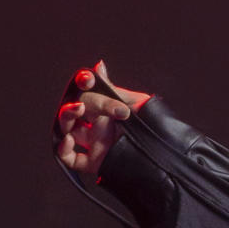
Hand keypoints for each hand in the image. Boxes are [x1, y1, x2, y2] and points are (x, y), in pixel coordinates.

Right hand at [54, 60, 150, 180]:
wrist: (166, 155)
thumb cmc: (154, 127)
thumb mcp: (137, 104)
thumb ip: (114, 90)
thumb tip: (98, 66)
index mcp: (108, 108)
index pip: (88, 92)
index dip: (83, 84)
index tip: (87, 79)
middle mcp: (98, 124)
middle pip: (73, 109)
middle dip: (73, 103)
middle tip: (83, 105)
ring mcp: (95, 142)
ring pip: (66, 130)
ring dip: (66, 118)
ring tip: (77, 111)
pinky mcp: (94, 161)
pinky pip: (70, 158)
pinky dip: (63, 149)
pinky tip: (68, 140)